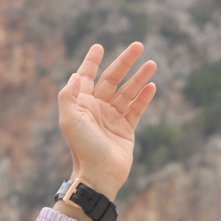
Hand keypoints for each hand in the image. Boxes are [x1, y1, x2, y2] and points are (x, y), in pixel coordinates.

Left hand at [57, 42, 157, 200]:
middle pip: (111, 79)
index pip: (87, 77)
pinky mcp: (126, 129)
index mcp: (81, 105)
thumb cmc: (82, 148)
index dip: (91, 61)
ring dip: (139, 77)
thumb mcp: (70, 120)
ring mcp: (112, 118)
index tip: (98, 47)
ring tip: (152, 64)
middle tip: (138, 45)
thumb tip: (76, 75)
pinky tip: (151, 86)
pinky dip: (144, 97)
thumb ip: (68, 96)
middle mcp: (96, 109)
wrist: (99, 174)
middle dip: (124, 62)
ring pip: (127, 92)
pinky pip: (136, 108)